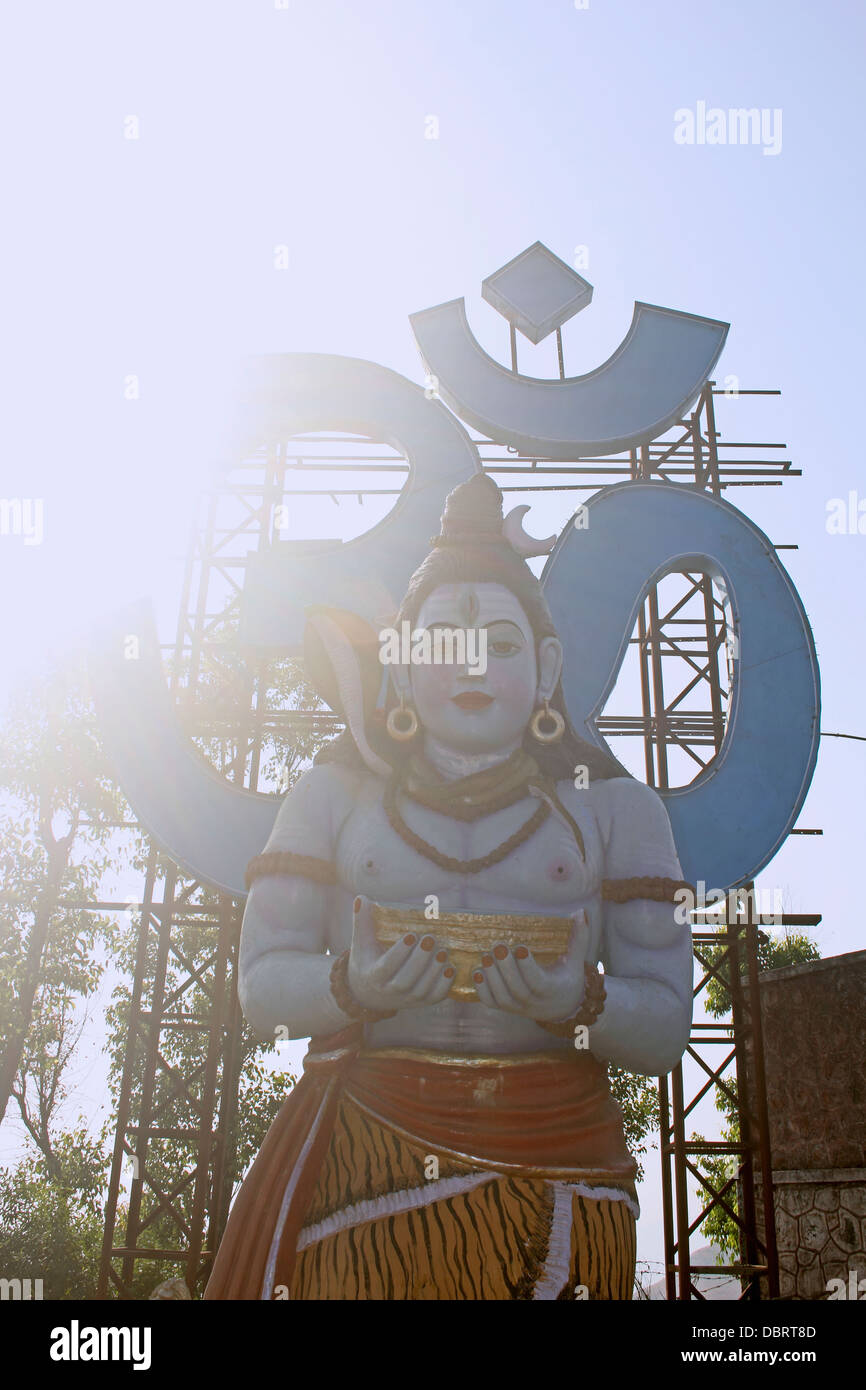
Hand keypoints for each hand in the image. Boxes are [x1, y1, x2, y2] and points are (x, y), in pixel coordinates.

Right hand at [347, 896, 454, 1013]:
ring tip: (442, 950)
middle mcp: (390, 992)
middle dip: (420, 960)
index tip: (411, 934)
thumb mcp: (361, 943)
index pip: (386, 966)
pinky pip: (435, 997)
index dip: (400, 952)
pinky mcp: (421, 1002)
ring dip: (434, 970)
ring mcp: (407, 999)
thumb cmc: (367, 960)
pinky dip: (444, 984)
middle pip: (406, 980)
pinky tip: (450, 967)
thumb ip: (362, 921)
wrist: (370, 992)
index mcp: (374, 976)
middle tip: (431, 939)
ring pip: (422, 989)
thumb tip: (361, 898)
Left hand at [472, 911, 588, 1021]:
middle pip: (518, 990)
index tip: (520, 946)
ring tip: (485, 956)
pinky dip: (482, 990)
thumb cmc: (567, 977)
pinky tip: (478, 972)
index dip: (527, 966)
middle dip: (506, 968)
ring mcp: (519, 1007)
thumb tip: (580, 911)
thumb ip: (579, 936)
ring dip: (492, 978)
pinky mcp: (507, 1009)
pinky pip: (492, 1004)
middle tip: (497, 946)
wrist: (562, 1007)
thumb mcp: (575, 959)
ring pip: (503, 999)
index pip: (538, 982)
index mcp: (553, 989)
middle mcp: (535, 1002)